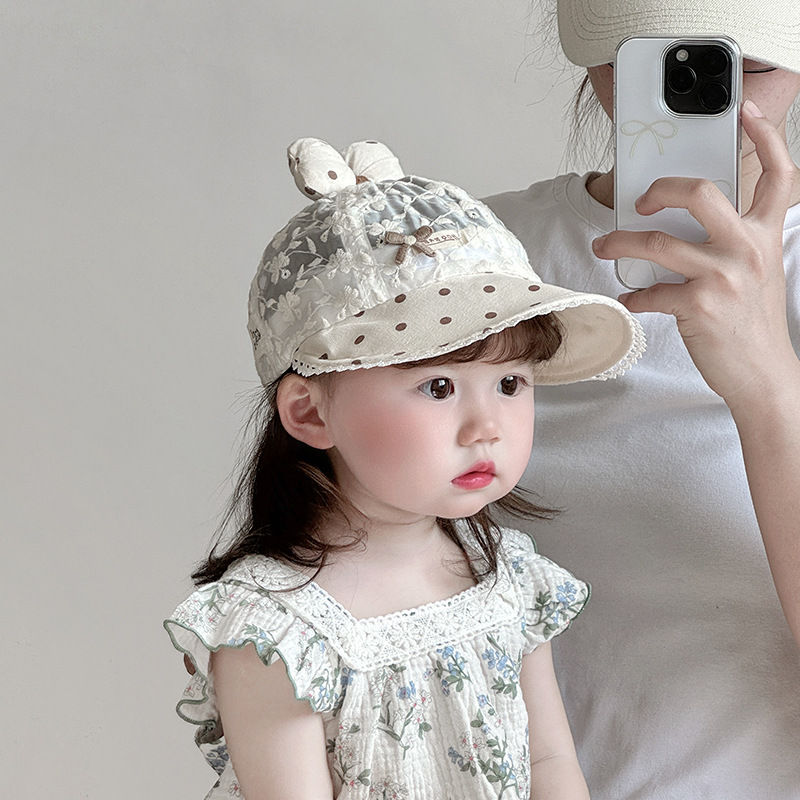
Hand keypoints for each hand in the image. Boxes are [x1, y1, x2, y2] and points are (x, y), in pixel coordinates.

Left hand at [592, 100, 799, 405]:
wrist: (763, 374)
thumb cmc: (752, 322)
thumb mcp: (757, 272)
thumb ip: (734, 241)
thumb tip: (688, 223)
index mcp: (764, 235)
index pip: (779, 174)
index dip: (766, 136)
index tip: (745, 111)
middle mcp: (747, 249)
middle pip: (699, 193)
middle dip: (659, 189)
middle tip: (639, 202)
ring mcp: (723, 277)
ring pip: (657, 241)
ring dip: (620, 242)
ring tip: (604, 247)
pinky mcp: (698, 307)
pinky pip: (650, 292)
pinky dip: (632, 296)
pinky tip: (628, 298)